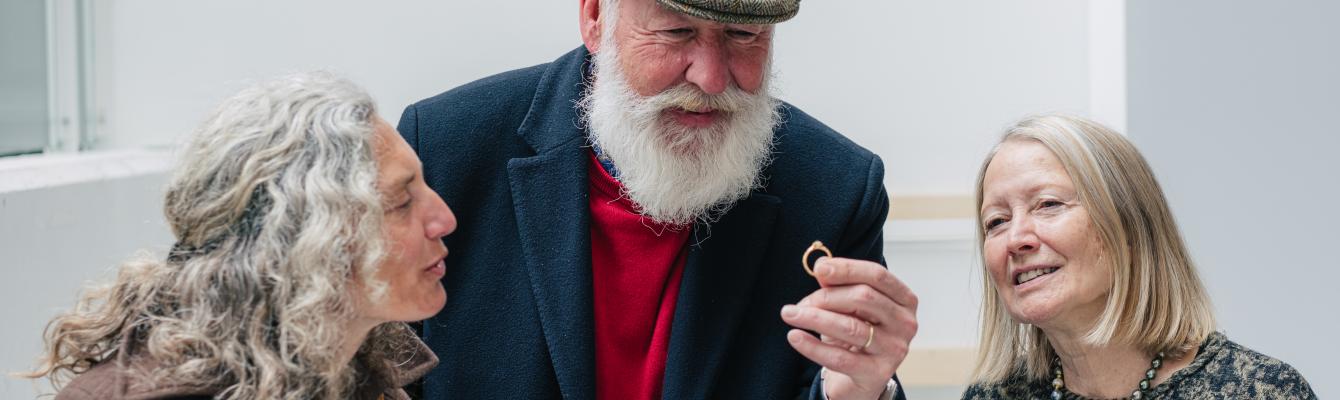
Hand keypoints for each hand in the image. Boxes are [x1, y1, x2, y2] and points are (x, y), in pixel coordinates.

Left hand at [781, 257, 918, 399]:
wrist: (859, 378)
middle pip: (863, 298)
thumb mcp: (850, 307)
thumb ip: (840, 286)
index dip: (847, 268)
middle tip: (801, 302)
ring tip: (789, 314)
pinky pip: (840, 358)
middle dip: (826, 296)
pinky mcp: (877, 373)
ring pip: (850, 327)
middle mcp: (905, 323)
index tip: (819, 268)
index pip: (877, 275)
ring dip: (814, 318)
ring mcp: (894, 349)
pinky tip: (795, 336)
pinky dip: (813, 346)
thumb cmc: (857, 334)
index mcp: (904, 299)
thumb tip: (822, 268)